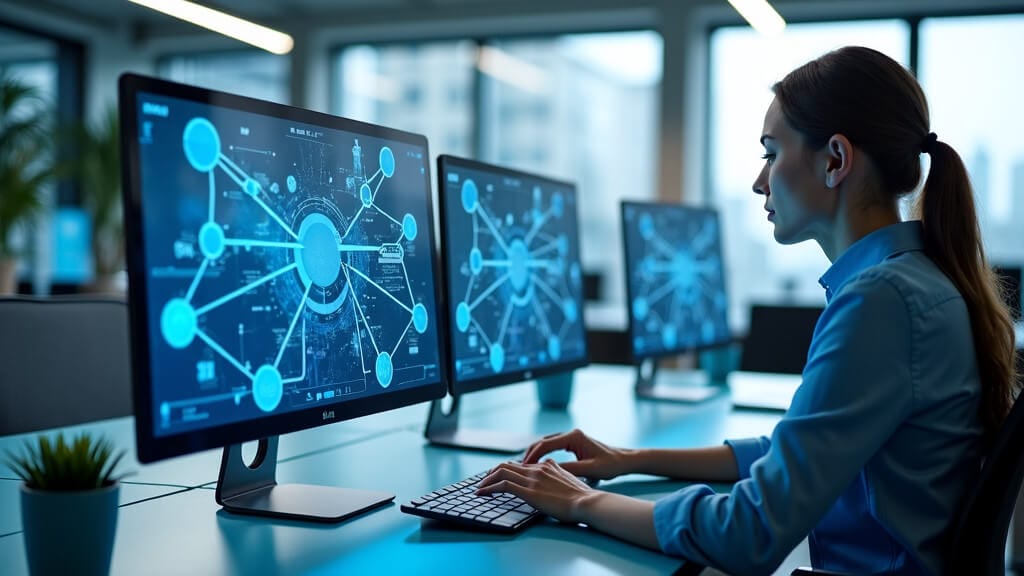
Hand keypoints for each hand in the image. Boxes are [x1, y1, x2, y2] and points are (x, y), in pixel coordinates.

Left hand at [476, 459, 594, 522]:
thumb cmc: (582, 497)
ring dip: (487, 480)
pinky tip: (483, 493)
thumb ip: (558, 476)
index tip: (498, 478)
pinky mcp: (529, 491)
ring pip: (501, 472)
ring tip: (479, 488)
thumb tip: (552, 476)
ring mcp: (533, 479)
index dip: (506, 470)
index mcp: (547, 466)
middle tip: (484, 482)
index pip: (520, 464)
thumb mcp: (570, 481)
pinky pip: (503, 485)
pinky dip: (489, 488)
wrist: (587, 502)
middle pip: (507, 465)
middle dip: (492, 473)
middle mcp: (537, 469)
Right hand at [522, 428, 630, 480]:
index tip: (523, 468)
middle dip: (529, 454)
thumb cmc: (610, 465)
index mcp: (573, 437)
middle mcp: (570, 434)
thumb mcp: (590, 470)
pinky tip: (538, 465)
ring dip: (535, 454)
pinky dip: (543, 454)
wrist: (624, 460)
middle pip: (542, 441)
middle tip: (519, 468)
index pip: (545, 444)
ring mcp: (571, 437)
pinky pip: (552, 447)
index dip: (532, 456)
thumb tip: (548, 472)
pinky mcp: (573, 443)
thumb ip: (569, 470)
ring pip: (546, 443)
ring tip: (525, 468)